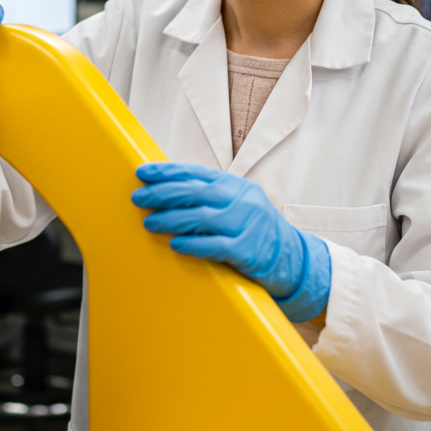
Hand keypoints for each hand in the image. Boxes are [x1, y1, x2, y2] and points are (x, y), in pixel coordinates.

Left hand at [132, 162, 330, 321]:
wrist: (292, 258)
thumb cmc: (254, 230)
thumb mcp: (237, 205)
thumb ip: (209, 197)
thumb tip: (166, 191)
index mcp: (236, 186)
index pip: (197, 173)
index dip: (168, 171)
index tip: (143, 172)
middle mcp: (242, 201)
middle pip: (196, 192)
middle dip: (163, 193)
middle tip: (138, 197)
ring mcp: (247, 224)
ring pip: (202, 217)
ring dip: (171, 219)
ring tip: (150, 222)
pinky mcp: (248, 250)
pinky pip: (215, 245)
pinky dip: (192, 244)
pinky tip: (175, 244)